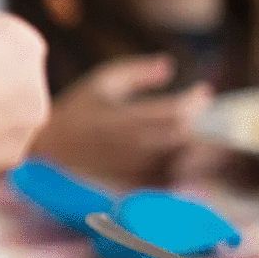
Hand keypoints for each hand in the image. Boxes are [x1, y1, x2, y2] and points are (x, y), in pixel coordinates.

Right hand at [29, 54, 212, 185]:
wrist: (45, 155)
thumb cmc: (75, 113)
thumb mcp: (100, 83)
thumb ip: (136, 71)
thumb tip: (169, 65)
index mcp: (122, 119)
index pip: (176, 111)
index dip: (195, 101)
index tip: (203, 92)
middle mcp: (130, 148)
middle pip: (186, 140)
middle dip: (206, 127)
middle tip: (214, 118)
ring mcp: (133, 173)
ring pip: (184, 165)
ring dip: (201, 152)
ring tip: (208, 140)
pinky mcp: (134, 191)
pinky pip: (172, 183)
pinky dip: (187, 171)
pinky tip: (187, 160)